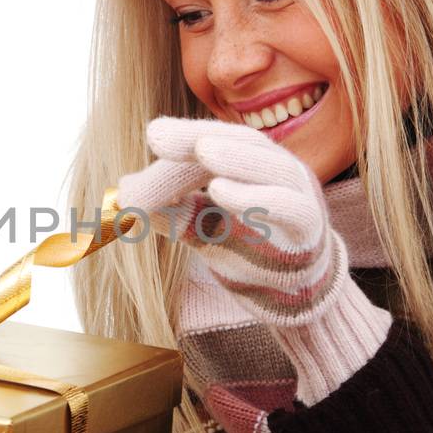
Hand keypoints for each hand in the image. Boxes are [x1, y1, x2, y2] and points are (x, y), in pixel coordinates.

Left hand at [117, 116, 391, 405]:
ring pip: (271, 166)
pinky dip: (254, 196)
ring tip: (201, 150)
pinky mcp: (310, 228)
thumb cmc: (248, 253)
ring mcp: (300, 196)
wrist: (292, 298)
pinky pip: (288, 205)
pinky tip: (220, 190)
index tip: (151, 134)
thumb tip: (123, 193)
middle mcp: (280, 171)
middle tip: (159, 136)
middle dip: (200, 136)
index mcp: (254, 164)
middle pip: (243, 141)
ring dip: (234, 157)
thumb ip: (171, 211)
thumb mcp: (202, 230)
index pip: (219, 140)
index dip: (186, 135)